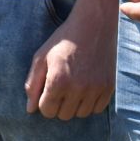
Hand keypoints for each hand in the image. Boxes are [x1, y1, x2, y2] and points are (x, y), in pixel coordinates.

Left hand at [24, 0, 117, 119]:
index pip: (47, 110)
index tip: (47, 89)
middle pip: (63, 115)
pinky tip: (86, 88)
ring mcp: (96, 89)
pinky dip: (90, 103)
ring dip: (74, 105)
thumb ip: (32, 84)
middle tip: (61, 87)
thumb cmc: (63, 41)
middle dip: (58, 104)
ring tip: (73, 87)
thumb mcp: (41, 57)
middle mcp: (78, 88)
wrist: (93, 25)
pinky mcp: (109, 88)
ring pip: (81, 114)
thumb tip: (30, 109)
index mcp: (58, 80)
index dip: (44, 101)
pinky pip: (97, 109)